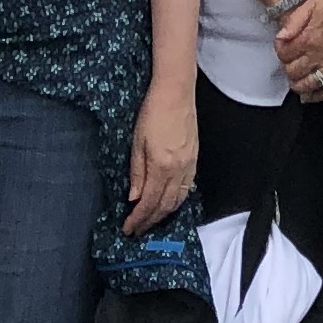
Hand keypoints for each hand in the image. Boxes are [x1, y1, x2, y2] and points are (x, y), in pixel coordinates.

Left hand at [126, 75, 197, 230]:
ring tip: (151, 221)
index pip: (149, 202)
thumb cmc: (152, 112)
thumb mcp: (137, 142)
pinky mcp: (194, 159)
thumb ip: (137, 172)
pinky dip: (177, 201)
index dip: (138, 218)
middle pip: (165, 205)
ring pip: (178, 200)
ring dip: (164, 214)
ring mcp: (189, 165)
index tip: (128, 228)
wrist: (176, 92)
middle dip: (150, 221)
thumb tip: (134, 198)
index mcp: (161, 166)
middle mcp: (178, 169)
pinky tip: (169, 204)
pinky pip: (187, 188)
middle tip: (138, 230)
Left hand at [274, 0, 322, 101]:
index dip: (280, 52)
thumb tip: (280, 38)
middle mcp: (320, 55)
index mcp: (308, 38)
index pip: (284, 55)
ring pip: (312, 85)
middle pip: (295, 73)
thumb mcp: (312, 2)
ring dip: (302, 87)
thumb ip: (294, 21)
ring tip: (300, 84)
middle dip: (289, 71)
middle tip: (291, 66)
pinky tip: (321, 92)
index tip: (283, 48)